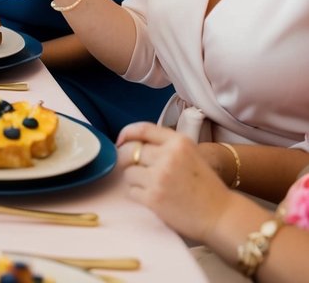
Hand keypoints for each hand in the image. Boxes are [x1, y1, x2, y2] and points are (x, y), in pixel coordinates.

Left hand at [116, 122, 231, 243]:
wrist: (221, 215)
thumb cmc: (206, 187)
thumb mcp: (191, 154)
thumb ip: (165, 145)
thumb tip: (131, 142)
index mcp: (179, 142)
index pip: (143, 129)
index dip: (127, 134)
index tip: (121, 140)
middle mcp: (168, 156)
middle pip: (130, 151)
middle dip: (129, 160)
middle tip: (137, 169)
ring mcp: (159, 177)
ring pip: (128, 172)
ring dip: (134, 179)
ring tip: (150, 186)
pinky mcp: (153, 197)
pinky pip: (131, 191)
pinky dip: (138, 194)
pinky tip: (152, 197)